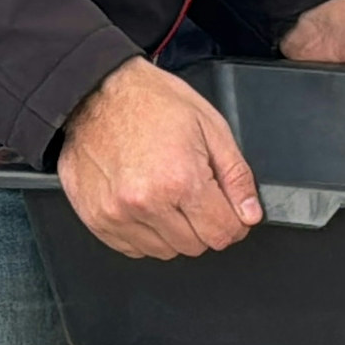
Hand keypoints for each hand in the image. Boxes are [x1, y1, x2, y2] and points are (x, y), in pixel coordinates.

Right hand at [57, 57, 259, 259]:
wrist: (95, 93)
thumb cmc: (151, 102)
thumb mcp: (210, 126)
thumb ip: (235, 176)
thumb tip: (250, 213)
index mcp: (180, 179)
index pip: (222, 233)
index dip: (234, 223)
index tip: (230, 212)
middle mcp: (146, 203)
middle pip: (195, 246)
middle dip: (204, 225)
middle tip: (196, 193)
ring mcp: (117, 215)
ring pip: (164, 251)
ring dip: (174, 231)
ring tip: (167, 193)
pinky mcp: (96, 220)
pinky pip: (133, 248)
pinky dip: (146, 233)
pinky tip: (145, 201)